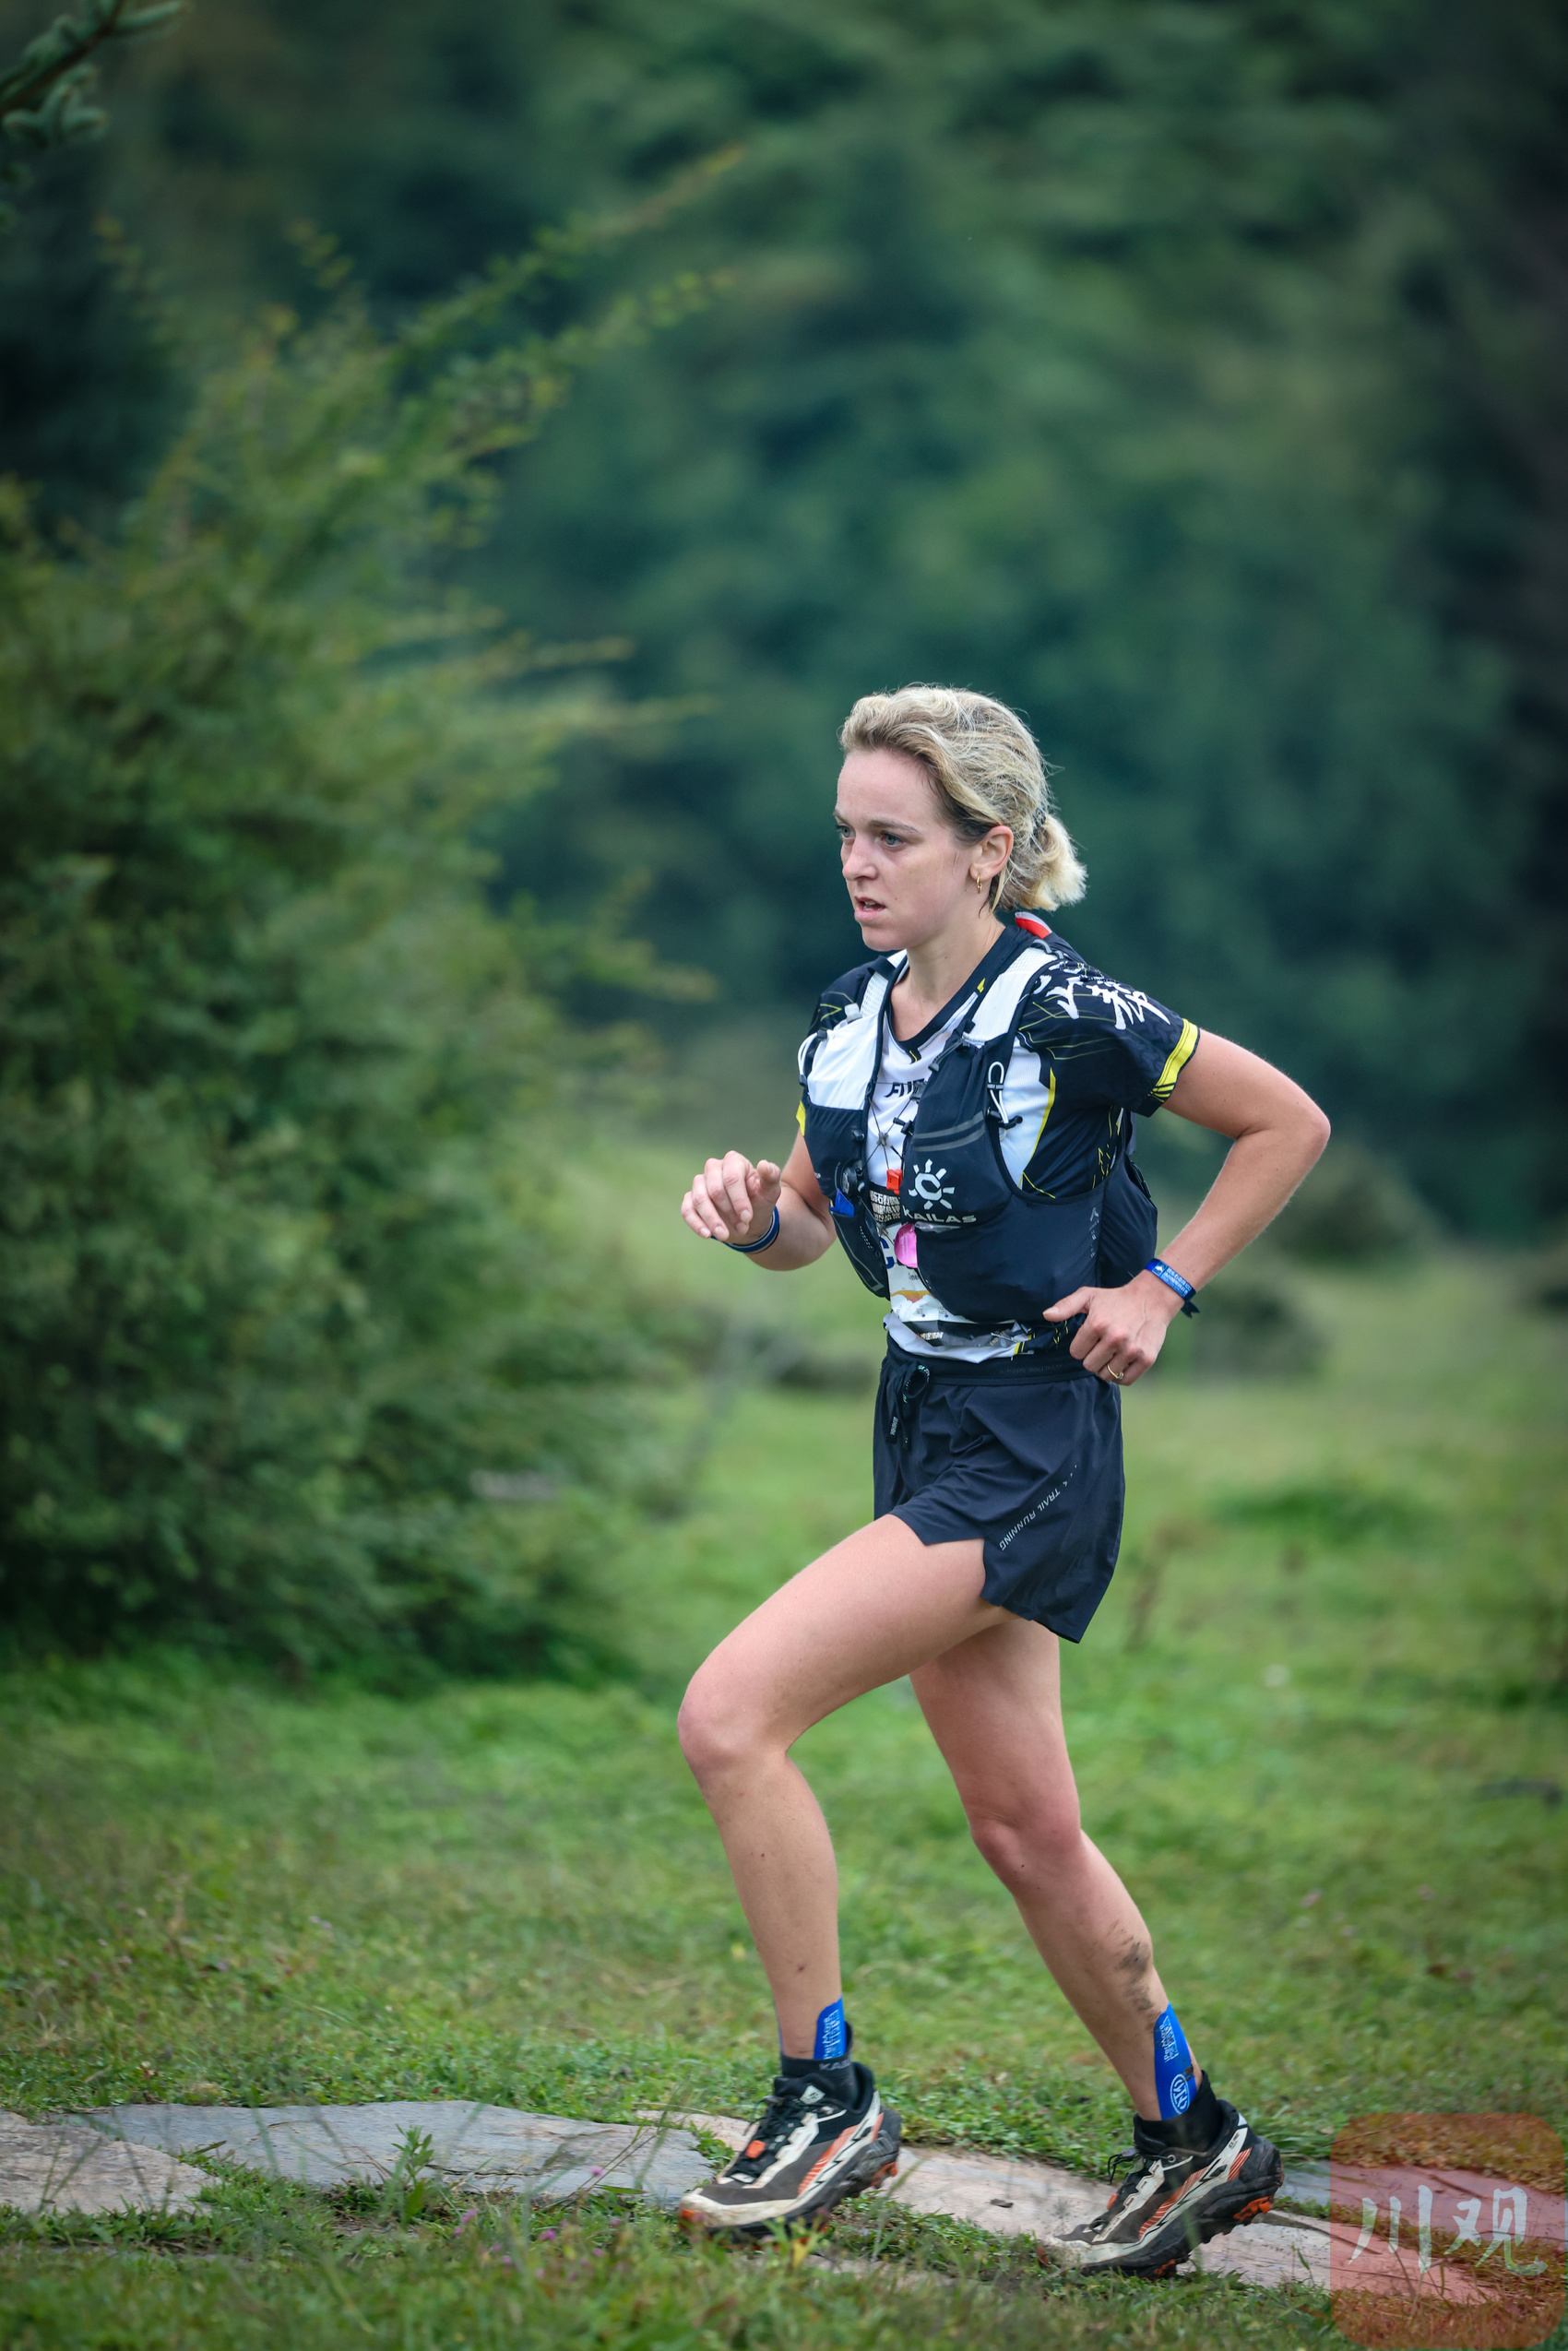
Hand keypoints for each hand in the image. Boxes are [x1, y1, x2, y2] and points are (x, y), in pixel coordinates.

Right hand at [682, 1151, 783, 1245]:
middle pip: (714, 1190)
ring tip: (725, 1236)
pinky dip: (696, 1223)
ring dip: (712, 1220)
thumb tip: (764, 1164)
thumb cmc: (760, 1202)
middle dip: (728, 1212)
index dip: (739, 1200)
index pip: (731, 1178)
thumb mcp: (770, 1192)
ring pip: (699, 1200)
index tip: (747, 1217)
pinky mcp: (690, 1199)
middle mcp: (714, 1168)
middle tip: (742, 1227)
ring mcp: (700, 1183)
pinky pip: (687, 1210)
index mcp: (734, 1161)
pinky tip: (707, 1235)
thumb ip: (771, 1177)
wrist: (748, 1222)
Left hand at [1042, 1271, 1181, 1384]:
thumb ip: (1066, 1306)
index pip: (1076, 1353)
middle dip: (1092, 1358)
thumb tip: (1046, 1315)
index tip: (1089, 1340)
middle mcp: (1114, 1338)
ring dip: (1106, 1367)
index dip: (1080, 1347)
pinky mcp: (1146, 1359)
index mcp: (1097, 1324)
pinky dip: (1121, 1375)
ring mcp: (1131, 1350)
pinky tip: (1121, 1362)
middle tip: (1101, 1347)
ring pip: (1107, 1375)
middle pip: (1090, 1366)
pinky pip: (1125, 1380)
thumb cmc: (1116, 1298)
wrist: (1152, 1299)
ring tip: (1111, 1354)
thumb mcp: (1089, 1296)